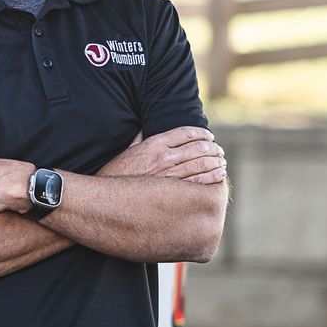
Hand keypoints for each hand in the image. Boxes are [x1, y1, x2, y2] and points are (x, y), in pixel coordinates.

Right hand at [98, 127, 226, 183]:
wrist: (105, 198)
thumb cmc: (115, 175)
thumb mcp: (127, 151)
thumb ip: (139, 139)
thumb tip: (144, 129)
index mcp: (154, 143)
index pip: (187, 132)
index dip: (202, 134)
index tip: (209, 137)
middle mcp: (163, 156)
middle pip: (199, 147)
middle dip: (214, 149)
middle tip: (219, 152)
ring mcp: (169, 175)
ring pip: (203, 163)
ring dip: (217, 162)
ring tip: (221, 163)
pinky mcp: (173, 192)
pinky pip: (200, 182)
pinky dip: (213, 177)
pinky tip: (218, 176)